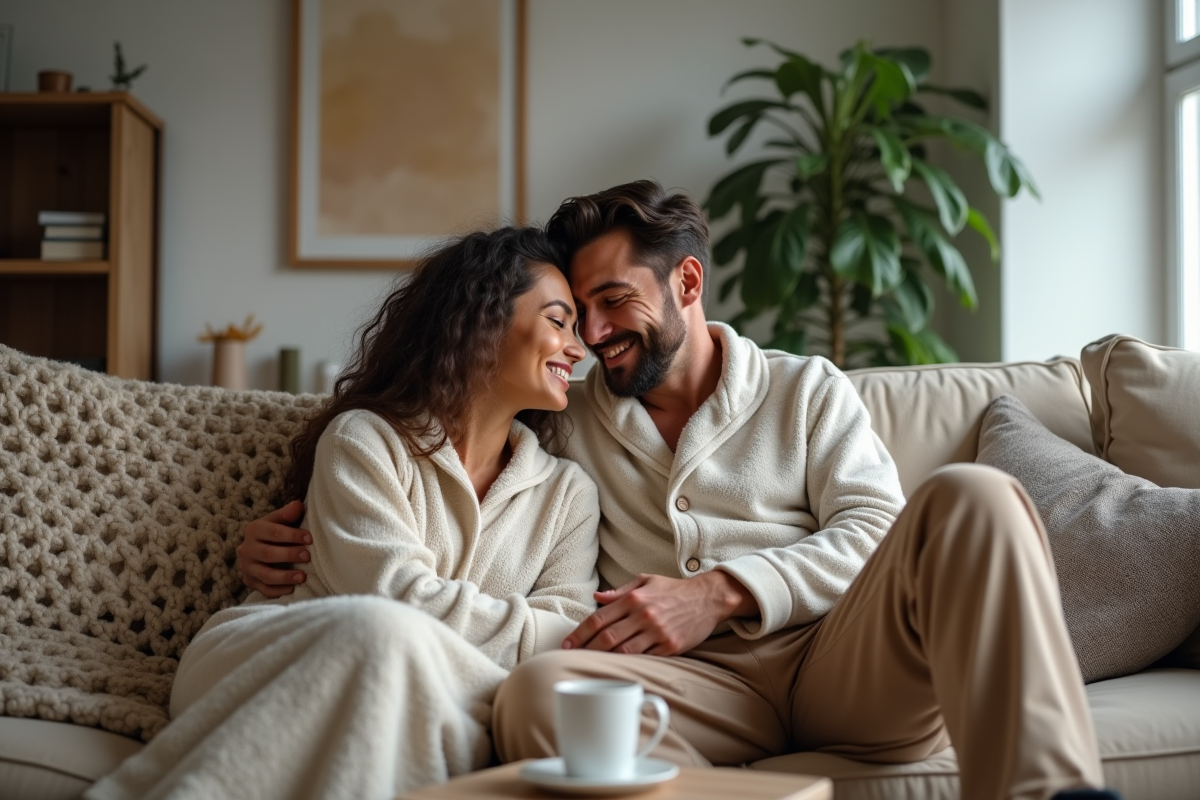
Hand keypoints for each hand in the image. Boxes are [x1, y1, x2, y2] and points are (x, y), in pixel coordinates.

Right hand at [237, 500, 311, 597]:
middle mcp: (246, 549)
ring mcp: (246, 567)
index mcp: (254, 529)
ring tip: (302, 577)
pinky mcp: (249, 581)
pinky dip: (278, 591)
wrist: (260, 545)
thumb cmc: (276, 531)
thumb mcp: (279, 520)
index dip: (292, 535)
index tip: (310, 538)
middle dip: (289, 555)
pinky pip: (263, 589)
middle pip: (268, 554)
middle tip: (308, 557)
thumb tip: (297, 505)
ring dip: (284, 577)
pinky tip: (292, 589)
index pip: (273, 532)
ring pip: (265, 574)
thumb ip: (288, 514)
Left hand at [563, 571, 758, 656]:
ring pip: (623, 651)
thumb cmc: (673, 590)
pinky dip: (628, 664)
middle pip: (606, 637)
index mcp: (634, 598)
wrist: (708, 598)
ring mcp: (657, 632)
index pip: (598, 618)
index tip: (567, 644)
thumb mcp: (646, 581)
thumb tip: (596, 598)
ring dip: (604, 659)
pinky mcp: (670, 646)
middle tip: (572, 658)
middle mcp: (643, 615)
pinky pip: (644, 658)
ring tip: (590, 665)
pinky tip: (617, 668)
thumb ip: (619, 591)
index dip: (579, 633)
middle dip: (586, 649)